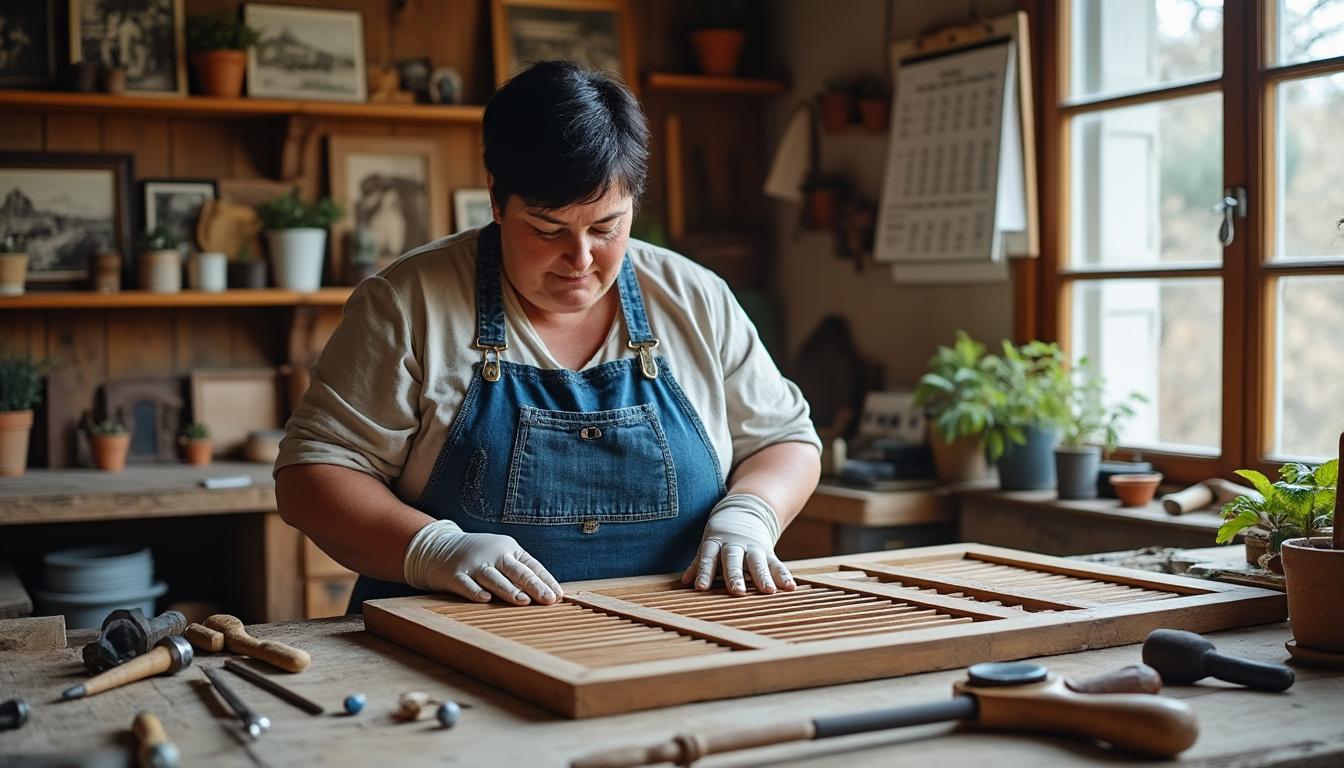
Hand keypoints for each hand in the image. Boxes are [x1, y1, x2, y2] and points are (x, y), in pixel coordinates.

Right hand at [404, 520, 562, 605]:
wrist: (439, 547)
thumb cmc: (480, 556)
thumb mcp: (502, 557)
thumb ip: (522, 573)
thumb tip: (548, 594)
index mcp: (510, 549)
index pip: (532, 566)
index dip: (546, 581)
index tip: (557, 596)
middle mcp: (494, 555)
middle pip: (517, 571)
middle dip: (533, 585)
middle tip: (547, 599)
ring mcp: (474, 564)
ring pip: (494, 578)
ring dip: (508, 589)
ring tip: (523, 600)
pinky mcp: (455, 575)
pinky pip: (466, 584)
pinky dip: (475, 591)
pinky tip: (485, 599)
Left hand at [682, 494, 795, 595]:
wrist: (745, 511)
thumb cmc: (721, 538)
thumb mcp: (707, 546)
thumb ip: (697, 564)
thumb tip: (684, 582)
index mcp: (715, 543)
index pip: (707, 558)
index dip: (703, 572)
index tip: (701, 588)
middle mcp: (735, 545)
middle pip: (733, 560)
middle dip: (735, 576)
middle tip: (737, 592)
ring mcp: (753, 547)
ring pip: (757, 562)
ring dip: (763, 577)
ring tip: (769, 591)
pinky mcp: (768, 551)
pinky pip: (776, 564)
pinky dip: (783, 575)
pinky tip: (790, 587)